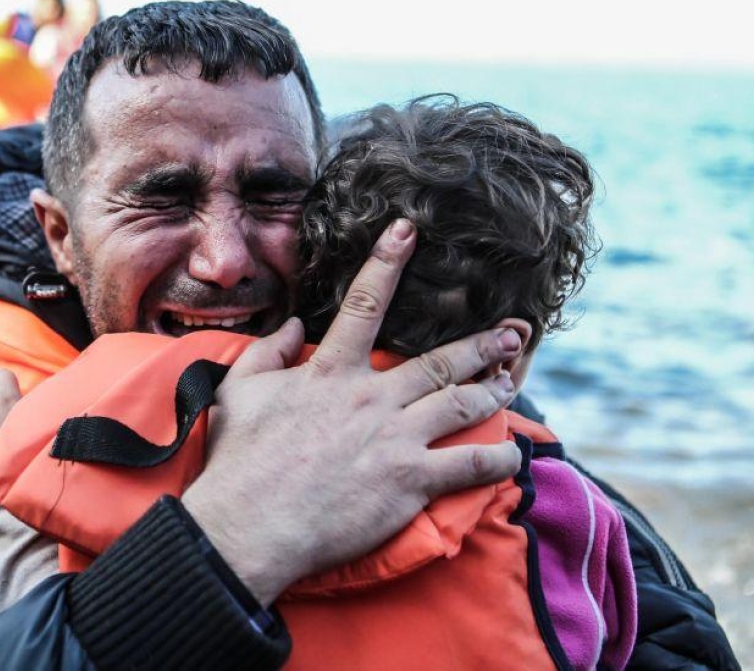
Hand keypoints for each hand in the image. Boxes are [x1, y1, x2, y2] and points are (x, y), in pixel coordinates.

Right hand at [182, 219, 523, 605]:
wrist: (250, 523)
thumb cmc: (240, 460)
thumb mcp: (240, 392)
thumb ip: (266, 351)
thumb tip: (292, 326)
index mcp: (331, 372)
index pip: (365, 304)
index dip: (386, 262)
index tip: (407, 230)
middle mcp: (371, 397)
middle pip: (439, 360)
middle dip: (481, 343)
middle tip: (512, 332)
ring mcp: (395, 437)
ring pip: (462, 402)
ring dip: (494, 389)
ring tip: (513, 381)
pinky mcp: (410, 481)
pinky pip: (469, 465)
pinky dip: (498, 458)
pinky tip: (514, 454)